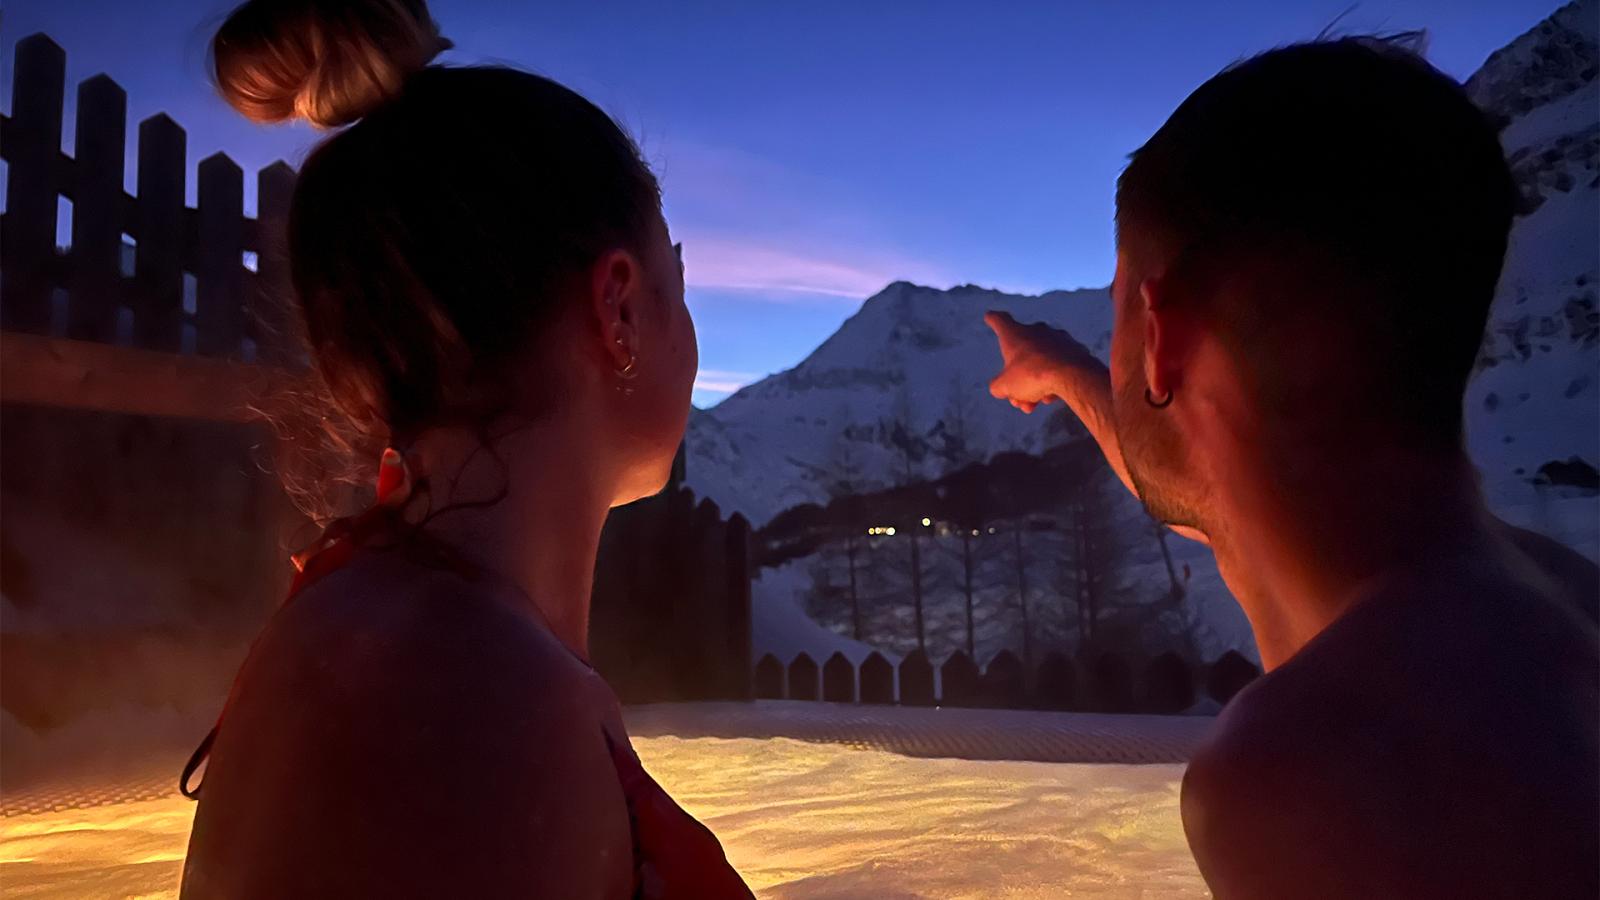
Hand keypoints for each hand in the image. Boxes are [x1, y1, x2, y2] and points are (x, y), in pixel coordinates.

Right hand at [984, 310, 1103, 413]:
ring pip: (1041, 362)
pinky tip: (1052, 396)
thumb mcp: (1006, 386)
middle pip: (1022, 353)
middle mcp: (1036, 331)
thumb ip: (999, 386)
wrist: (1073, 375)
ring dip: (1036, 383)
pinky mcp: (1075, 348)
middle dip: (1018, 378)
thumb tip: (1000, 387)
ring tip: (1036, 402)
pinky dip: (1054, 379)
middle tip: (1018, 399)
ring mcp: (1057, 338)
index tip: (990, 317)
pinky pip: (1059, 365)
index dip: (993, 320)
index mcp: (1015, 334)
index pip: (999, 321)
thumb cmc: (1033, 375)